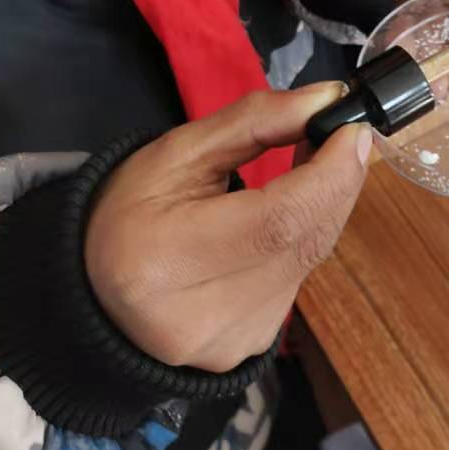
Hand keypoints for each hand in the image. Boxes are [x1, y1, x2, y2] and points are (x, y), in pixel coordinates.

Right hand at [84, 86, 368, 372]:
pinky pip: (296, 282)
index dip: (329, 175)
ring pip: (308, 262)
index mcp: (164, 259)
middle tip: (343, 139)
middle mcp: (201, 314)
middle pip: (304, 241)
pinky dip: (300, 242)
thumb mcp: (177, 151)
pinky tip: (280, 223)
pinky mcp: (250, 349)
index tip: (353, 131)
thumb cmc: (129, 210)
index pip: (278, 220)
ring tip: (308, 173)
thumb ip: (254, 122)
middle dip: (336, 184)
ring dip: (321, 211)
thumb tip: (326, 100)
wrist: (95, 292)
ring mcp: (230, 341)